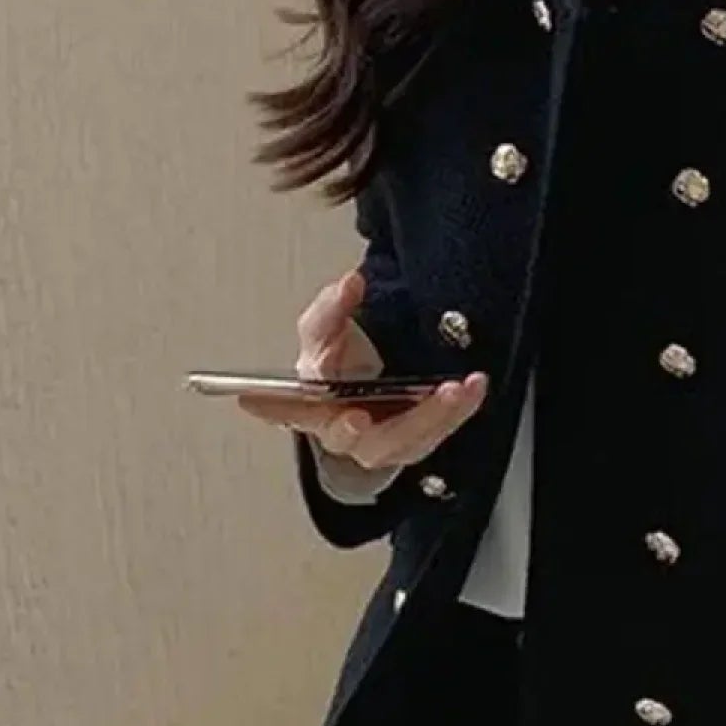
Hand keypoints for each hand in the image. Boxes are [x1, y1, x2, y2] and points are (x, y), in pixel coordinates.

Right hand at [237, 270, 487, 469]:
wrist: (376, 393)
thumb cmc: (341, 367)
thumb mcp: (327, 330)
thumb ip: (334, 307)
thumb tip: (350, 283)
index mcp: (313, 404)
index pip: (288, 404)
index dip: (271, 406)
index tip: (250, 400)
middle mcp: (344, 429)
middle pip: (348, 433)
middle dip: (354, 426)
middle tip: (356, 415)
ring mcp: (382, 442)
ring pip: (401, 439)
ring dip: (429, 415)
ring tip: (453, 389)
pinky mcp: (416, 442)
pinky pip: (439, 432)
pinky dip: (460, 408)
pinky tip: (474, 386)